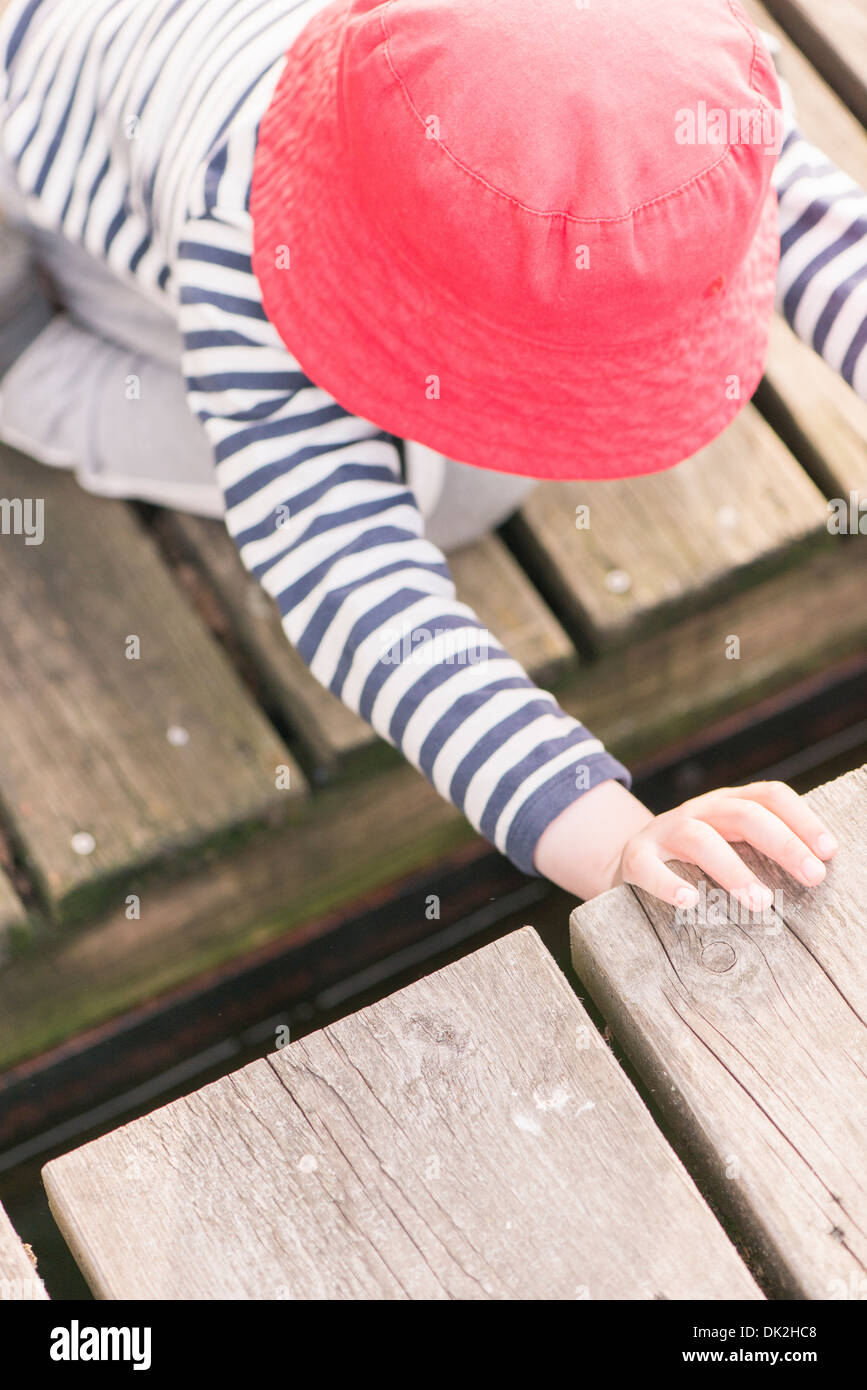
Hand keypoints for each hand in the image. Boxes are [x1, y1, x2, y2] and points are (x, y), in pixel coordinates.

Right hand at [605, 780, 837, 911]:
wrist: (629, 862)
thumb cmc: (695, 863)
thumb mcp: (730, 844)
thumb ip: (762, 850)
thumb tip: (818, 874)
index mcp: (727, 804)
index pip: (769, 796)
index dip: (802, 819)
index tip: (829, 851)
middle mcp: (699, 811)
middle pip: (744, 814)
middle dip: (783, 844)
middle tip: (813, 877)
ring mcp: (664, 832)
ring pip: (701, 839)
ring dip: (734, 869)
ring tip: (760, 901)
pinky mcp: (636, 858)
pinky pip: (650, 868)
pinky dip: (669, 884)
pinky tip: (689, 902)